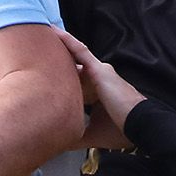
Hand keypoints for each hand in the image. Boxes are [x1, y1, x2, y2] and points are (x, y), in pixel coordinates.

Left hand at [53, 28, 143, 148]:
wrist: (139, 125)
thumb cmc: (121, 129)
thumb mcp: (91, 133)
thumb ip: (74, 133)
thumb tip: (57, 141)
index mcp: (97, 92)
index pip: (75, 82)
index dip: (60, 78)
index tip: (42, 76)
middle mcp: (98, 78)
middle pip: (73, 66)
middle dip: (56, 58)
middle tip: (36, 50)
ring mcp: (99, 72)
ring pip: (75, 54)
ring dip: (60, 45)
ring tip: (43, 34)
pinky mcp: (99, 70)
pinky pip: (80, 52)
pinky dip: (67, 42)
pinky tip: (55, 33)